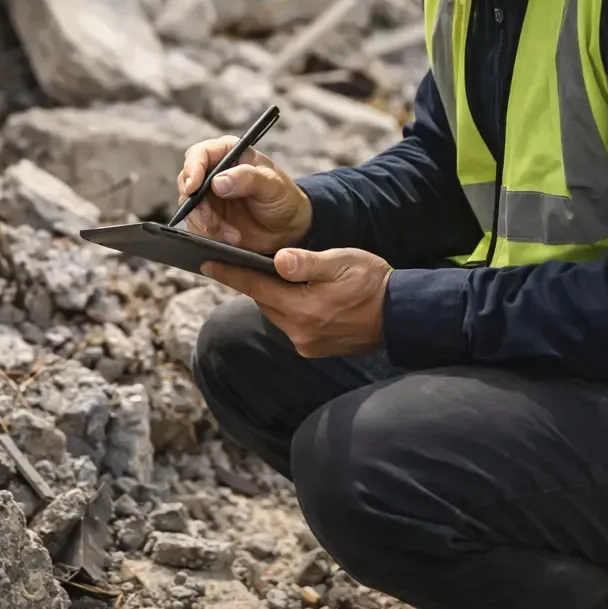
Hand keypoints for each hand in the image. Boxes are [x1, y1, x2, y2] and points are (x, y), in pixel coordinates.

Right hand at [177, 136, 312, 253]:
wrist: (288, 229)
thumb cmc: (283, 198)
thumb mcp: (273, 185)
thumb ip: (248, 179)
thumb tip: (218, 181)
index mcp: (228, 154)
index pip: (199, 154)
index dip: (192, 169)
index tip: (193, 188)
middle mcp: (213, 173)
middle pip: (187, 183)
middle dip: (196, 205)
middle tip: (212, 222)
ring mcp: (208, 198)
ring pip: (189, 209)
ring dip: (207, 224)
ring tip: (233, 236)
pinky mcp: (207, 219)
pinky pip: (196, 227)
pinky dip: (211, 235)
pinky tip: (232, 239)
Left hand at [202, 247, 391, 356]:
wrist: (401, 315)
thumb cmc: (373, 282)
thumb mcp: (341, 263)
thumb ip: (307, 263)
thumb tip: (277, 260)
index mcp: (304, 309)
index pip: (256, 288)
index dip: (230, 274)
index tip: (206, 263)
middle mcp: (300, 332)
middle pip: (264, 302)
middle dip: (253, 282)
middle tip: (238, 261)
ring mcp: (307, 344)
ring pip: (276, 314)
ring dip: (272, 296)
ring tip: (272, 275)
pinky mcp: (315, 349)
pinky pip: (290, 324)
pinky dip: (287, 308)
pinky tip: (296, 294)